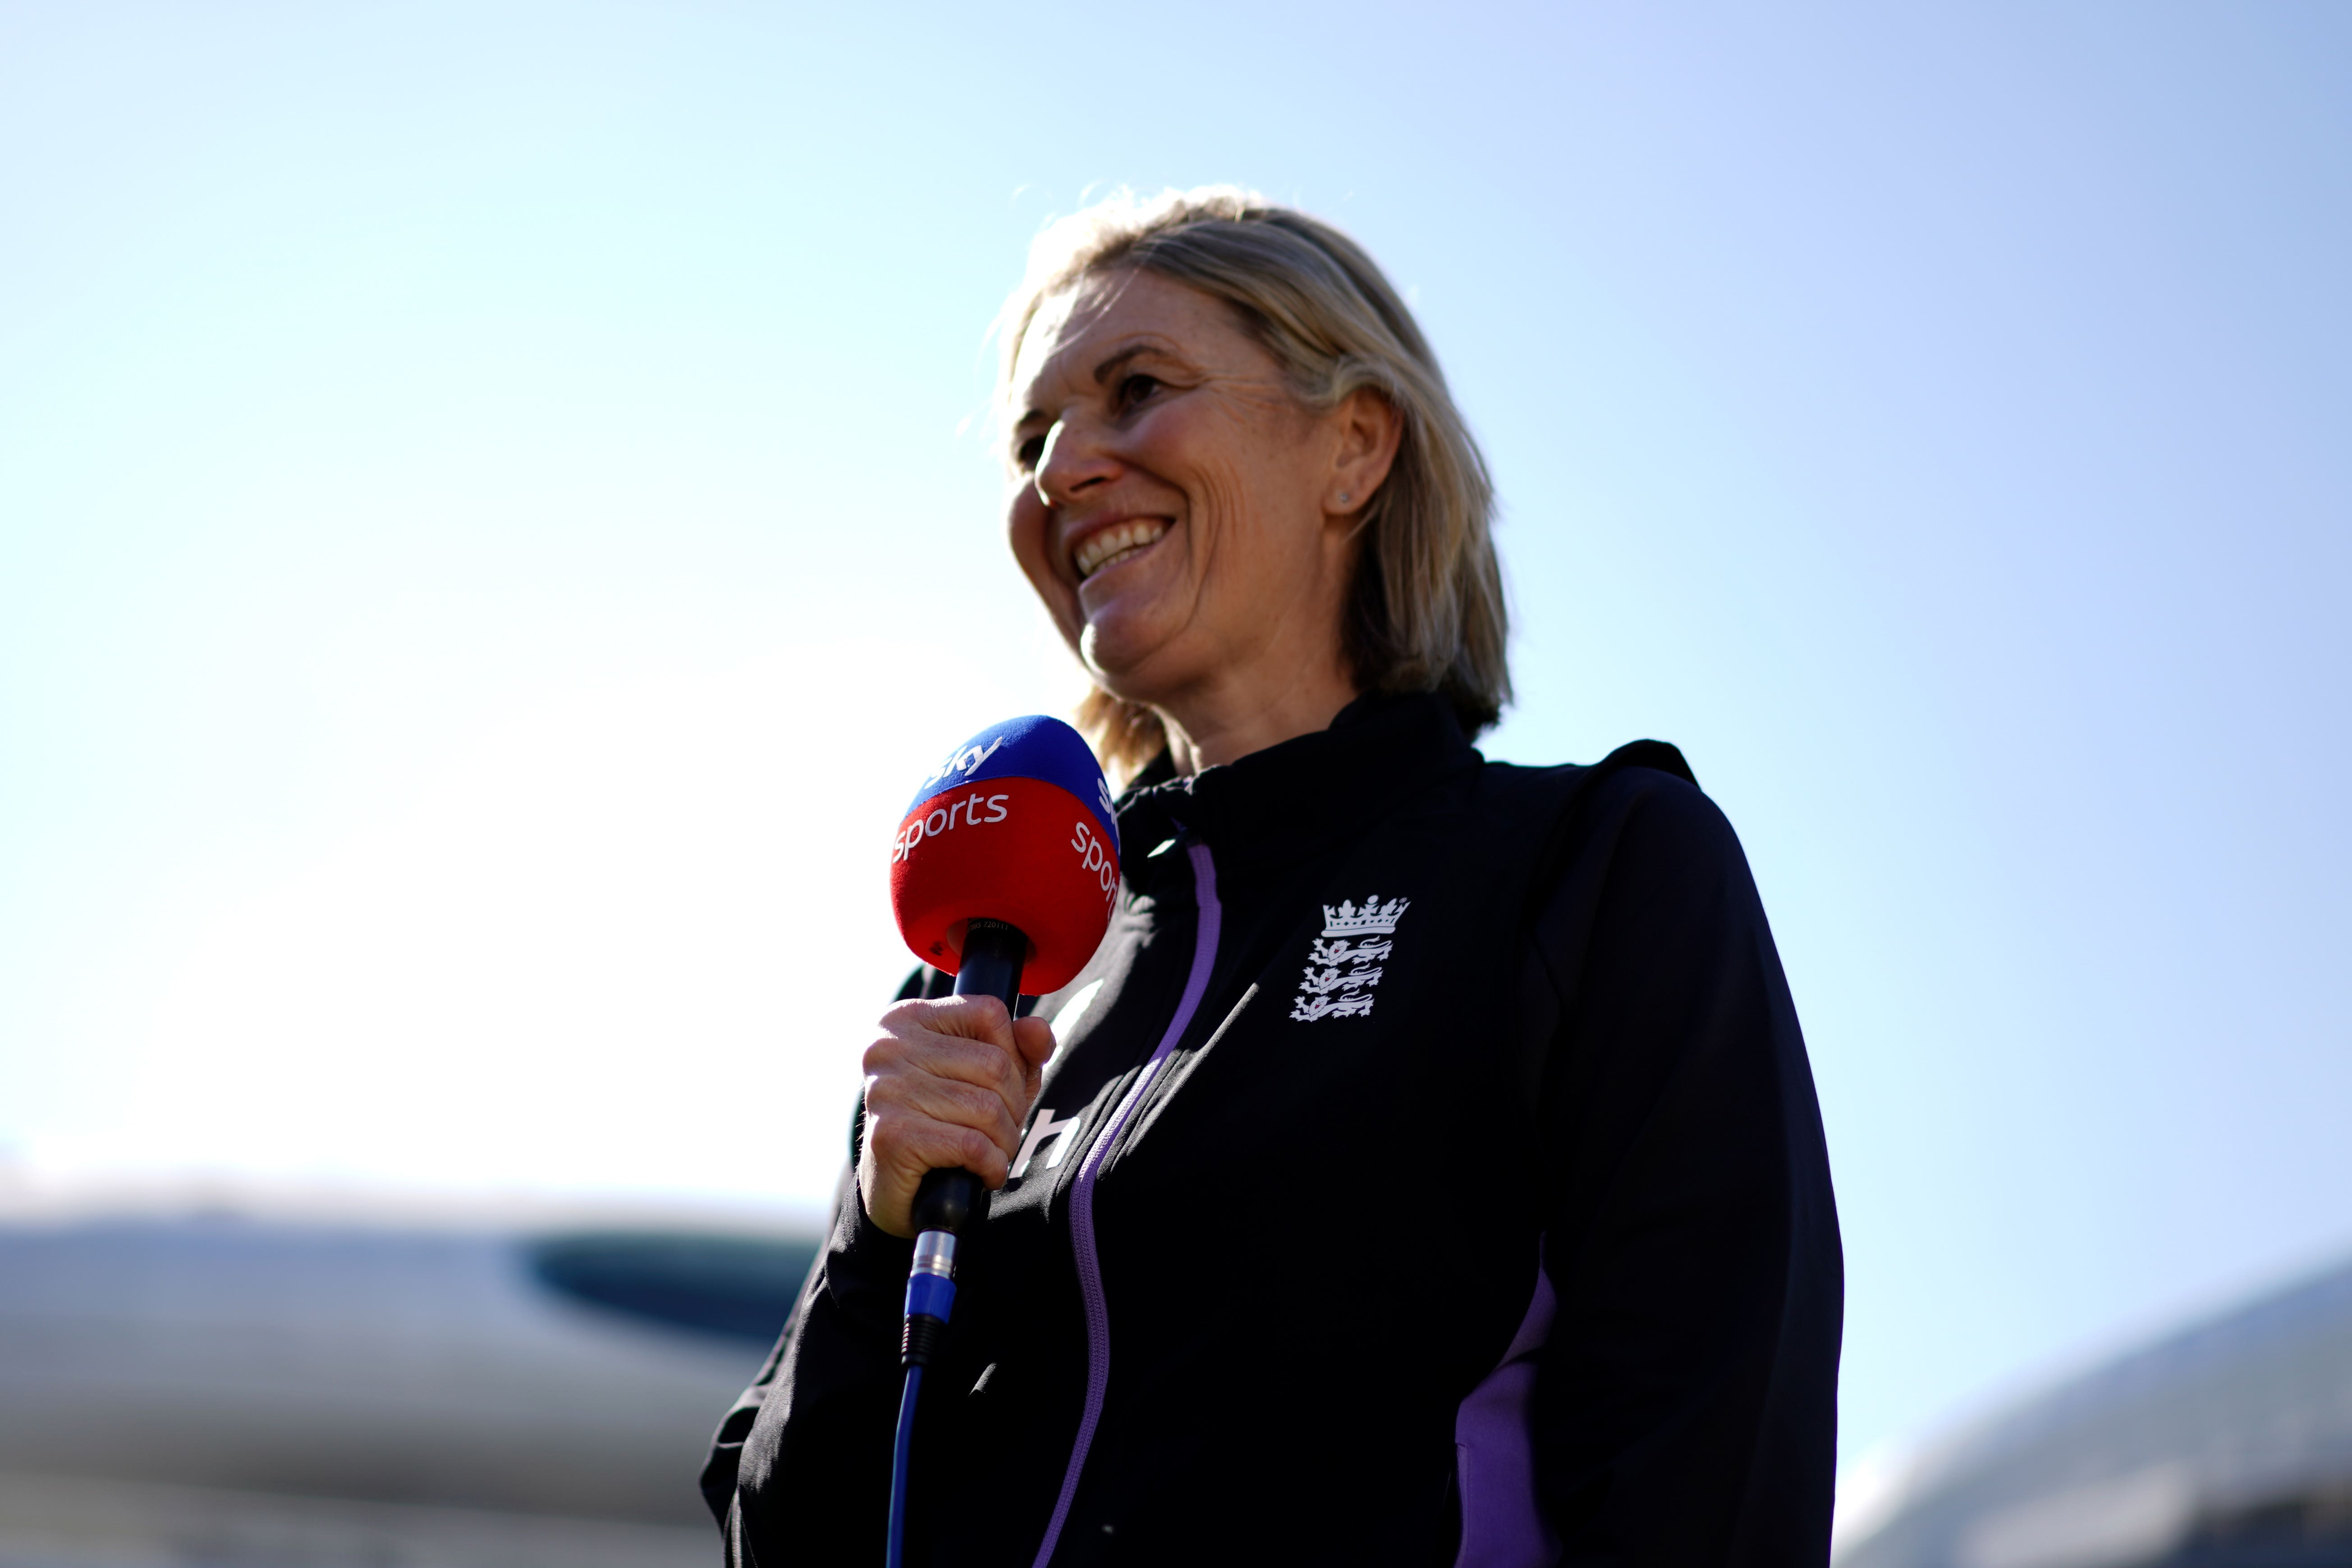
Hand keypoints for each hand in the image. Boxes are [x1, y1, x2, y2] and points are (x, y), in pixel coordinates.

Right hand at [857, 995, 1058, 1238]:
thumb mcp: (987, 1080)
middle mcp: (889, 1047)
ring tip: (992, 1154)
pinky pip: (972, 1145)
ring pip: (987, 1107)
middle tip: (1001, 1131)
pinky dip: (992, 1165)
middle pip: (994, 1064)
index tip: (1002, 1089)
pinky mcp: (891, 1134)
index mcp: (907, 1019)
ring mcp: (886, 1089)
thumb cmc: (943, 1125)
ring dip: (1004, 1141)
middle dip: (1013, 1106)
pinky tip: (983, 1173)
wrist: (894, 1192)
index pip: (988, 1013)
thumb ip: (1017, 1050)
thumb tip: (1036, 1029)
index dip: (1013, 1055)